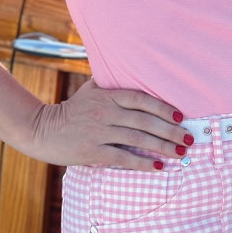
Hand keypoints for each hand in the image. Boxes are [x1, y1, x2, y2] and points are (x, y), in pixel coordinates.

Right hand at [18, 78, 188, 169]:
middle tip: (189, 139)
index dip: (163, 107)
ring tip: (180, 153)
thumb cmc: (71, 110)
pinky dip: (142, 162)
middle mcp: (105, 112)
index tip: (181, 116)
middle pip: (145, 121)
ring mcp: (99, 132)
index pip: (141, 99)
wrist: (42, 130)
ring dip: (162, 147)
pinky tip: (157, 166)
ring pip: (137, 139)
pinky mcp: (92, 151)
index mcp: (107, 96)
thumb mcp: (89, 90)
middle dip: (171, 131)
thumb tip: (130, 66)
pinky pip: (122, 158)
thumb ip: (109, 81)